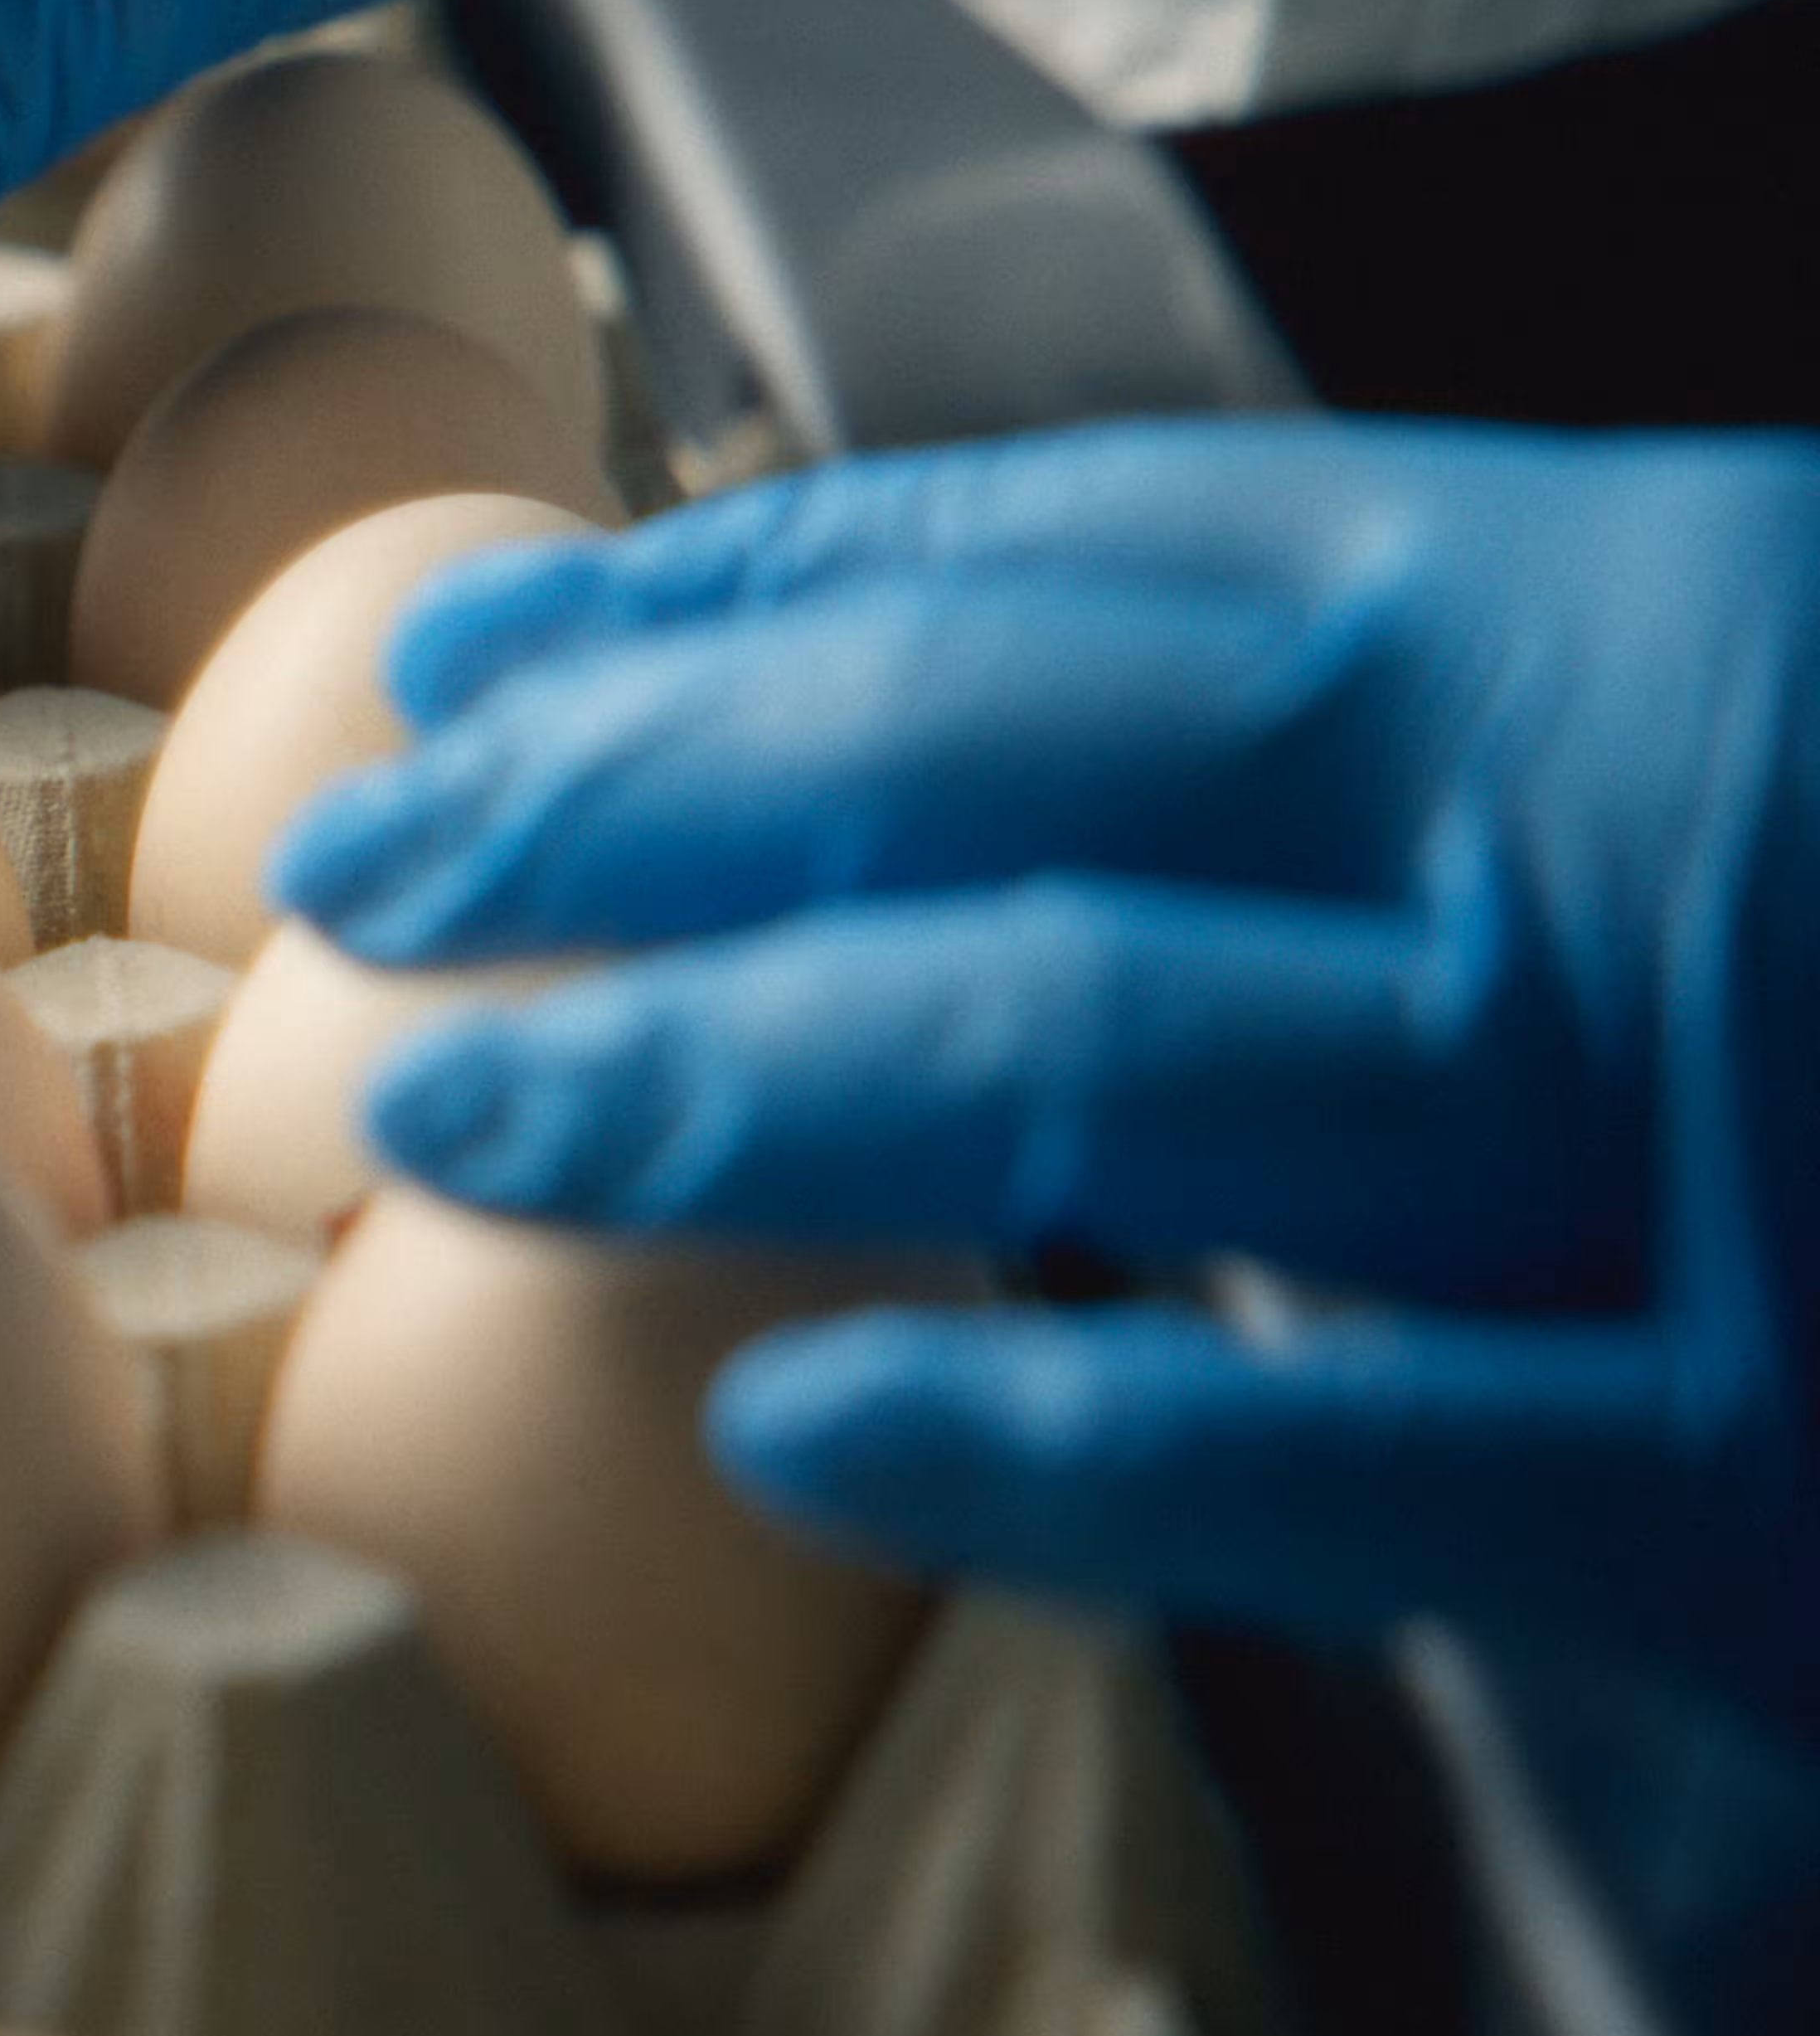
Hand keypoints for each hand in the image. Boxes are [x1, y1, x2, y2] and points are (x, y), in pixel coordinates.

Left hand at [274, 420, 1819, 1725]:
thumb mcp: (1701, 725)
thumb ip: (1421, 725)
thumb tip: (973, 725)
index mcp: (1618, 608)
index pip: (1072, 564)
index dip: (734, 605)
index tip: (482, 664)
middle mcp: (1628, 816)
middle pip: (1007, 762)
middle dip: (642, 805)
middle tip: (357, 868)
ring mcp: (1705, 1136)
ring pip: (1099, 1058)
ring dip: (728, 1076)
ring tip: (444, 1105)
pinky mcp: (1774, 1471)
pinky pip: (1355, 1444)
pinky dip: (1067, 1439)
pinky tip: (814, 1431)